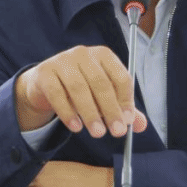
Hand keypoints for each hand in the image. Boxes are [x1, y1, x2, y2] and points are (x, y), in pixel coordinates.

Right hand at [16, 45, 147, 136]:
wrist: (44, 83)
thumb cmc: (80, 87)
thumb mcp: (102, 95)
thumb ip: (122, 108)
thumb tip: (141, 126)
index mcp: (103, 55)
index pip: (120, 76)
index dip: (126, 100)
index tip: (128, 120)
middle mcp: (84, 54)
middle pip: (101, 83)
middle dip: (110, 109)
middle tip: (116, 132)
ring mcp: (63, 61)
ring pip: (79, 88)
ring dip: (90, 113)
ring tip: (97, 133)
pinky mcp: (45, 73)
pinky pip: (57, 94)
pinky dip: (68, 112)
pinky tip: (76, 127)